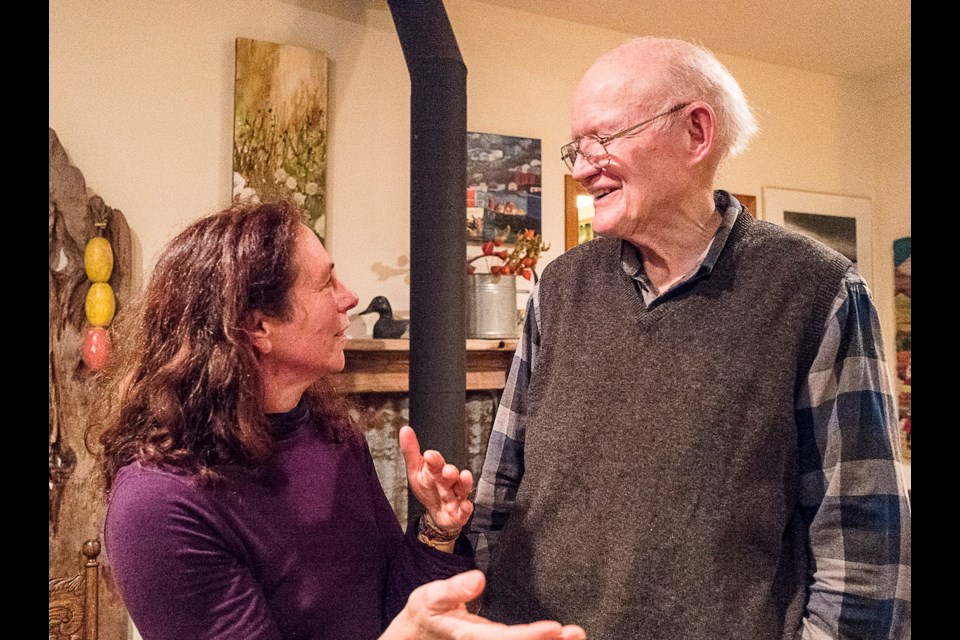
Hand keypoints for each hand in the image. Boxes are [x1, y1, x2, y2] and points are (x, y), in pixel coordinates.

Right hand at [382, 570, 586, 639]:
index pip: (505, 639)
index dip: (531, 636)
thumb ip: (454, 590)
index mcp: (469, 638)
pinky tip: (558, 637)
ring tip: (576, 635)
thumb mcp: (430, 597)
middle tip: (576, 633)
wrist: (415, 637)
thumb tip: (477, 579)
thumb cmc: (425, 614)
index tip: (554, 628)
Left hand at [399, 426, 473, 532]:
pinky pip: (464, 511)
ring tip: (464, 478)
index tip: (429, 455)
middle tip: (448, 470)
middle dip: (449, 472)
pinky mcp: (460, 513)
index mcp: (435, 471)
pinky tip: (465, 505)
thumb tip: (405, 429)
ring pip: (461, 489)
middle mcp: (448, 481)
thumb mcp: (416, 471)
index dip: (433, 460)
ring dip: (463, 483)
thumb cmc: (428, 488)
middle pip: (449, 475)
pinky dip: (466, 508)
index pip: (435, 463)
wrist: (438, 514)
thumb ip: (411, 452)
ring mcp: (455, 497)